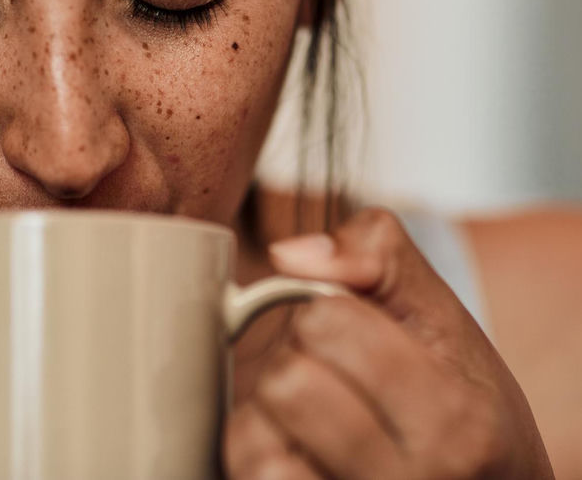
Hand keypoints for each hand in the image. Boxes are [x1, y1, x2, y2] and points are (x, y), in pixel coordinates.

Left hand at [224, 207, 554, 478]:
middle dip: (299, 360)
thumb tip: (288, 254)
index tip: (358, 334)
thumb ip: (379, 253)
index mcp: (454, 419)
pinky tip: (304, 451)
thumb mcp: (446, 317)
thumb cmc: (463, 401)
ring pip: (254, 434)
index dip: (327, 312)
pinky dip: (263, 451)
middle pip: (286, 381)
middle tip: (336, 377)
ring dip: (273, 412)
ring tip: (320, 417)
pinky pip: (248, 472)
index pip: (325, 322)